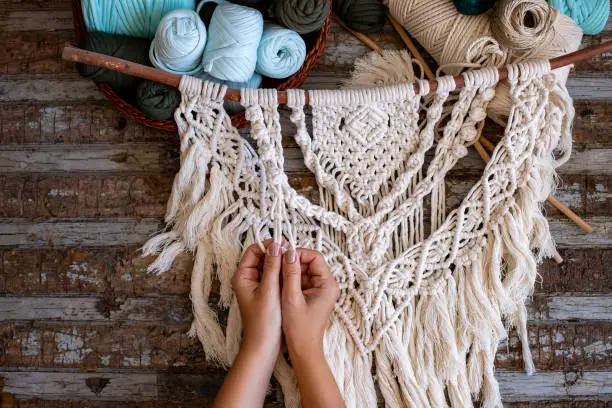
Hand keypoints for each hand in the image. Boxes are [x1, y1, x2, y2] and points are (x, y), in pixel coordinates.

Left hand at [232, 240, 282, 357]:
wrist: (264, 346)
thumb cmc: (263, 322)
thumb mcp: (269, 291)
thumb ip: (272, 267)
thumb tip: (275, 246)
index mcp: (242, 276)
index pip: (254, 250)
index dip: (268, 246)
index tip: (284, 245)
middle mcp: (248, 279)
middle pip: (262, 257)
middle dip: (276, 254)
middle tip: (292, 255)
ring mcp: (257, 286)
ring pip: (270, 267)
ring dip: (281, 264)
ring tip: (294, 265)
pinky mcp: (266, 293)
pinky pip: (274, 277)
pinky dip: (283, 274)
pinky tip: (293, 276)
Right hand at [281, 248, 339, 358]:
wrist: (303, 350)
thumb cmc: (300, 328)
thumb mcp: (291, 298)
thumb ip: (291, 274)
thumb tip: (289, 253)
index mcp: (327, 284)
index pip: (315, 257)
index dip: (298, 253)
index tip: (282, 256)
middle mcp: (327, 285)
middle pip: (309, 263)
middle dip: (292, 262)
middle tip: (276, 265)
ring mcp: (321, 291)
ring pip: (304, 271)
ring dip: (290, 271)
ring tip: (275, 276)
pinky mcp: (313, 296)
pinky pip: (302, 281)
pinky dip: (291, 280)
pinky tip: (279, 285)